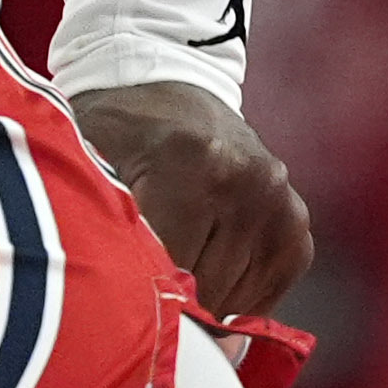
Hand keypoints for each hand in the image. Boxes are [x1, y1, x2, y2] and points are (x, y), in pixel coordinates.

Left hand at [76, 80, 315, 322]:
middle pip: (208, 289)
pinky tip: (203, 266)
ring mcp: (279, 200)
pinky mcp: (295, 221)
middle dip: (172, 297)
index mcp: (194, 158)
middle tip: (140, 277)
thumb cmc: (119, 131)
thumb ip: (104, 219)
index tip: (120, 293)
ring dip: (203, 299)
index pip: (175, 266)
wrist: (166, 86)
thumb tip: (116, 299)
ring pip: (237, 301)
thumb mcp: (93, 158)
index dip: (142, 291)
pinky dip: (232, 296)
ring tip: (172, 264)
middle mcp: (249, 178)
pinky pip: (265, 293)